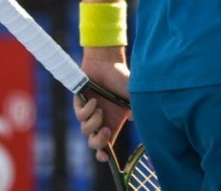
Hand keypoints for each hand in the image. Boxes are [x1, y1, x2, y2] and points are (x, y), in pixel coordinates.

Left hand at [74, 47, 130, 162]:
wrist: (108, 63)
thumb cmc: (122, 79)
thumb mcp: (133, 97)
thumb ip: (138, 111)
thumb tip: (141, 122)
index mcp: (113, 123)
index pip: (106, 145)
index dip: (103, 155)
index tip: (106, 157)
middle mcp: (100, 121)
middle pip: (94, 144)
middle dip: (98, 142)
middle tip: (106, 131)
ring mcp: (89, 114)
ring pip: (85, 131)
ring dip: (94, 123)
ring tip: (101, 109)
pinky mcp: (79, 105)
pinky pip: (80, 116)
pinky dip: (88, 111)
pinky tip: (95, 101)